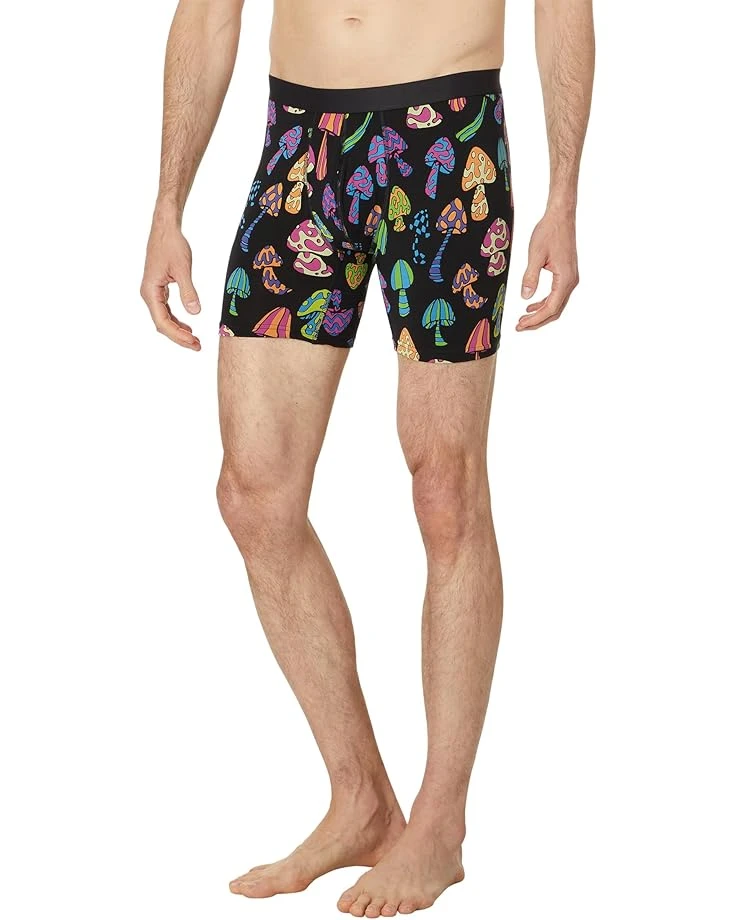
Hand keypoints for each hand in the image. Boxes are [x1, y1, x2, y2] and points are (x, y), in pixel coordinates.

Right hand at [141, 214, 201, 349]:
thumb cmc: (172, 245)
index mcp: (150, 291)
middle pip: (162, 324)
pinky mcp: (159, 288)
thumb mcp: (182, 269)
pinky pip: (166, 310)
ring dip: (178, 330)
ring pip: (164, 318)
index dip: (178, 335)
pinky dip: (177, 320)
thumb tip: (195, 313)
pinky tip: (188, 327)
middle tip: (198, 346)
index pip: (162, 322)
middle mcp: (149, 294)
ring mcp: (153, 292)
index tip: (194, 342)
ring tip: (195, 341)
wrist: (165, 229)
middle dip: (179, 337)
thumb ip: (188, 292)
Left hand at [517, 209, 578, 330]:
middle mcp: (571, 282)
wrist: (561, 216)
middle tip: (519, 326)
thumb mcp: (536, 255)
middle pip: (555, 311)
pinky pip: (556, 295)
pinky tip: (531, 305)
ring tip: (523, 318)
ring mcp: (570, 278)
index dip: (535, 320)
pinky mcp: (566, 274)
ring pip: (556, 305)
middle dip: (537, 321)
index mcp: (565, 279)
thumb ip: (530, 277)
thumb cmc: (549, 232)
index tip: (520, 325)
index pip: (550, 308)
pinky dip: (544, 303)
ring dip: (540, 314)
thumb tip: (525, 297)